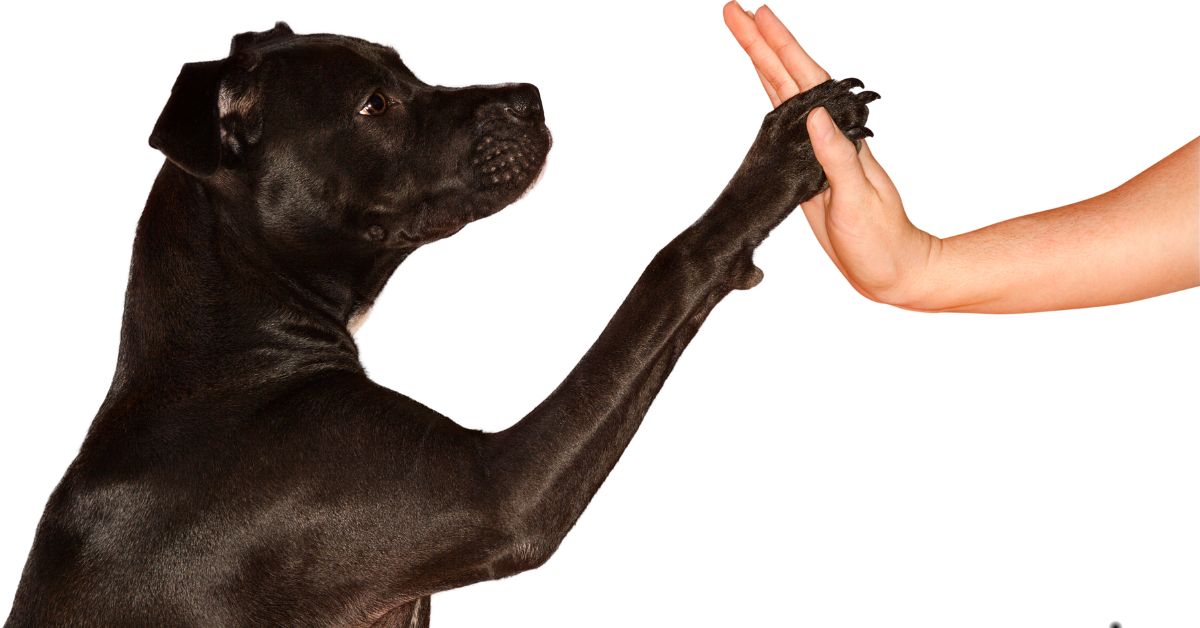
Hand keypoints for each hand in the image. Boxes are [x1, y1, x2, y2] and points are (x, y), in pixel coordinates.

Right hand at [722, 2, 936, 305]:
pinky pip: (780, 123)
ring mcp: (814, 149)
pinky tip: (761, 84)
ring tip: (742, 32)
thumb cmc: (882, 240)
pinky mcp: (804, 169)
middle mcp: (826, 135)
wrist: (893, 268)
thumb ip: (837, 159)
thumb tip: (815, 117)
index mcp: (840, 136)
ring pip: (781, 93)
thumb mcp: (859, 201)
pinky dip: (768, 96)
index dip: (781, 48)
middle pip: (787, 77)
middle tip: (734, 10)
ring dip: (762, 61)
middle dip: (761, 42)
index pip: (806, 81)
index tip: (759, 17)